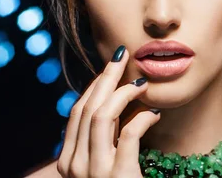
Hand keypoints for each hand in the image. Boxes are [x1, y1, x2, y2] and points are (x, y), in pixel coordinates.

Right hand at [56, 46, 159, 177]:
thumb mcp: (100, 167)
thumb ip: (100, 144)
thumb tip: (111, 106)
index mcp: (68, 163)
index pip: (77, 114)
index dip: (93, 86)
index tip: (109, 69)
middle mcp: (75, 166)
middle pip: (89, 109)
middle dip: (106, 78)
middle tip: (122, 56)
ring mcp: (95, 172)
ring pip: (103, 116)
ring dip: (123, 93)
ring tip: (141, 83)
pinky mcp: (119, 176)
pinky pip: (129, 134)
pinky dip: (142, 118)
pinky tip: (153, 114)